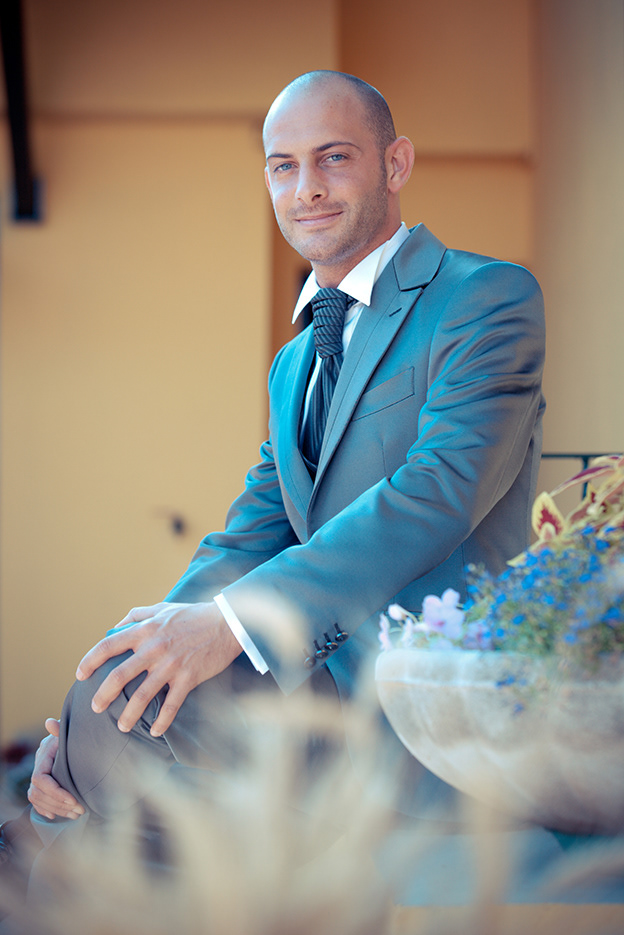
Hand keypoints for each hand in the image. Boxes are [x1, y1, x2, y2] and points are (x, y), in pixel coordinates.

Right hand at [27, 718, 84, 819]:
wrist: (74, 735)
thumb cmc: (75, 733)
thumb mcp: (70, 731)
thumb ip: (60, 729)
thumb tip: (50, 722)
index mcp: (44, 754)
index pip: (40, 779)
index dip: (54, 791)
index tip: (73, 799)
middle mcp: (38, 766)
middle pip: (38, 793)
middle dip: (58, 804)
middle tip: (80, 809)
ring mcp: (38, 775)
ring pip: (37, 799)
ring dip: (56, 809)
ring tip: (76, 813)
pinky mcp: (42, 784)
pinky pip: (36, 801)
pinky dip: (44, 810)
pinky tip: (56, 816)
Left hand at [76, 601, 240, 736]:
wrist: (227, 623)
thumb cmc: (193, 615)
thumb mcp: (162, 608)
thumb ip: (137, 615)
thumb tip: (115, 626)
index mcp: (145, 630)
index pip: (108, 645)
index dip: (90, 661)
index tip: (80, 675)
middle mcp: (154, 648)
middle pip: (119, 675)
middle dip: (102, 695)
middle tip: (95, 708)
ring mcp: (171, 664)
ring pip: (142, 695)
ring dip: (129, 715)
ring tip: (122, 727)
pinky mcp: (188, 678)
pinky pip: (171, 705)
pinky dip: (162, 721)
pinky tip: (156, 732)